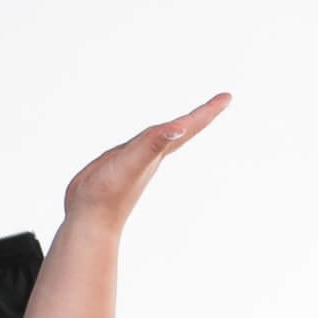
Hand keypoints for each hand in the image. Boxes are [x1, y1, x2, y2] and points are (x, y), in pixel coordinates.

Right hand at [61, 92, 231, 228]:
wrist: (89, 220)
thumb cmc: (110, 192)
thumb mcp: (134, 161)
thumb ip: (155, 143)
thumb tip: (180, 127)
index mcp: (159, 151)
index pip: (189, 126)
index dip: (208, 111)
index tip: (227, 97)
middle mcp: (152, 155)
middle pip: (182, 131)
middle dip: (200, 117)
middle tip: (219, 102)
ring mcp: (137, 162)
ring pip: (163, 140)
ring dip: (177, 129)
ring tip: (188, 121)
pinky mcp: (120, 166)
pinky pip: (142, 148)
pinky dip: (149, 140)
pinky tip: (147, 144)